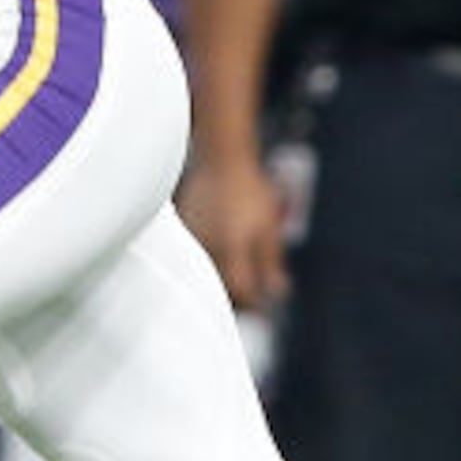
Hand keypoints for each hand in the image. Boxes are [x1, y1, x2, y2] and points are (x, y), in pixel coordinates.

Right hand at [178, 152, 290, 311]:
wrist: (221, 158)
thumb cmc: (248, 189)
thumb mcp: (268, 227)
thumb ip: (271, 263)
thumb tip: (277, 292)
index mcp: (231, 251)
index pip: (241, 293)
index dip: (254, 302)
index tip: (262, 302)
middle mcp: (207, 250)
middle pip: (219, 290)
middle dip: (235, 296)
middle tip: (250, 295)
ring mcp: (191, 241)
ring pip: (204, 276)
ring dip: (220, 281)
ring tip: (234, 275)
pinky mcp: (182, 233)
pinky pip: (193, 259)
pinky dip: (207, 264)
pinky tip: (218, 256)